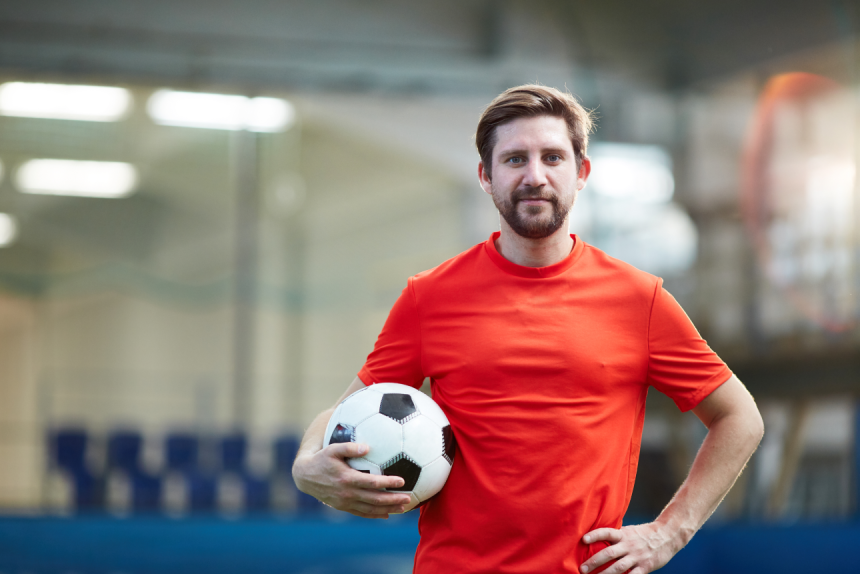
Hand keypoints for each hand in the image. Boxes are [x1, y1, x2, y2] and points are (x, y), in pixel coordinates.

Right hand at [292, 442, 411, 518]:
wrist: (305, 476)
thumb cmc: (322, 458)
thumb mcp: (333, 449)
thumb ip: (350, 447)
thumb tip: (367, 446)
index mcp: (347, 478)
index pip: (372, 482)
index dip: (388, 482)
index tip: (402, 481)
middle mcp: (347, 493)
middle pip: (374, 499)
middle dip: (392, 500)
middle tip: (409, 498)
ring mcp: (345, 502)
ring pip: (370, 508)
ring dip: (387, 509)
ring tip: (403, 508)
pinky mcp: (343, 507)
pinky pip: (361, 513)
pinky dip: (374, 515)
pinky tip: (386, 515)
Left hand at [580, 522, 679, 573]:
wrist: (667, 535)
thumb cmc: (644, 534)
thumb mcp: (629, 531)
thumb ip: (616, 537)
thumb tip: (597, 540)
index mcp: (623, 534)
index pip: (607, 532)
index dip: (595, 535)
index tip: (583, 539)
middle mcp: (629, 545)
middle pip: (609, 553)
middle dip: (594, 562)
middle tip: (582, 568)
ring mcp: (637, 557)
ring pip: (618, 568)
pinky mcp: (645, 567)